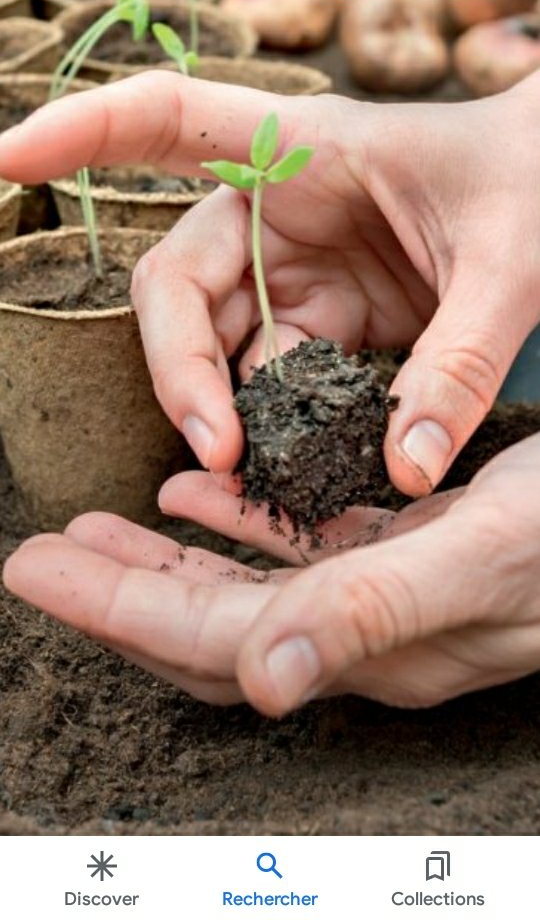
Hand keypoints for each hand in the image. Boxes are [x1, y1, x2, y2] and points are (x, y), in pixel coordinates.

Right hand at [1, 71, 538, 494]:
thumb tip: (404, 467)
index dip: (83, 133)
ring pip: (213, 347)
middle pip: (177, 288)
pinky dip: (270, 423)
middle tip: (216, 450)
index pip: (168, 121)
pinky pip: (267, 378)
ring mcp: (292, 271)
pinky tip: (289, 462)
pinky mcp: (318, 321)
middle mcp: (276, 211)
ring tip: (250, 471)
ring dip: (221, 412)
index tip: (9, 159)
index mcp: (302, 150)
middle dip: (182, 370)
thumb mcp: (511, 264)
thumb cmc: (533, 190)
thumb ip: (462, 361)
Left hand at [5, 434, 539, 713]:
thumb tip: (262, 683)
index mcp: (369, 642)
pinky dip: (238, 524)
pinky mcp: (397, 554)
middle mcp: (361, 630)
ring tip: (98, 532)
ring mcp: (377, 595)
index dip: (115, 608)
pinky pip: (296, 548)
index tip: (37, 572)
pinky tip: (197, 496)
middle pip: (208, 625)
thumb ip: (376, 614)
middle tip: (41, 557)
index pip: (210, 638)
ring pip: (243, 588)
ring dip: (165, 561)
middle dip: (117, 592)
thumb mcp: (481, 560)